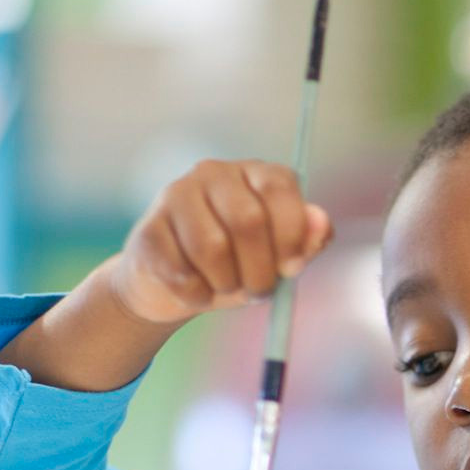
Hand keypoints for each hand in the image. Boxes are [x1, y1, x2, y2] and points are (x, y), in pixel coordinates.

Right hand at [105, 159, 332, 326]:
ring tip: (226, 288)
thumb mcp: (280, 258)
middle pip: (247, 220)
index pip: (279, 187)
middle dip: (260, 270)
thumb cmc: (240, 266)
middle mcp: (214, 174)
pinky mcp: (148, 229)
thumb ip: (307, 242)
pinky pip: (180, 272)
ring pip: (211, 248)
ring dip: (227, 284)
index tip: (291, 269)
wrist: (179, 288)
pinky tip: (196, 291)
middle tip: (259, 292)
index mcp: (255, 174)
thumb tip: (321, 222)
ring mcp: (176, 195)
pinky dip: (197, 296)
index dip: (291, 234)